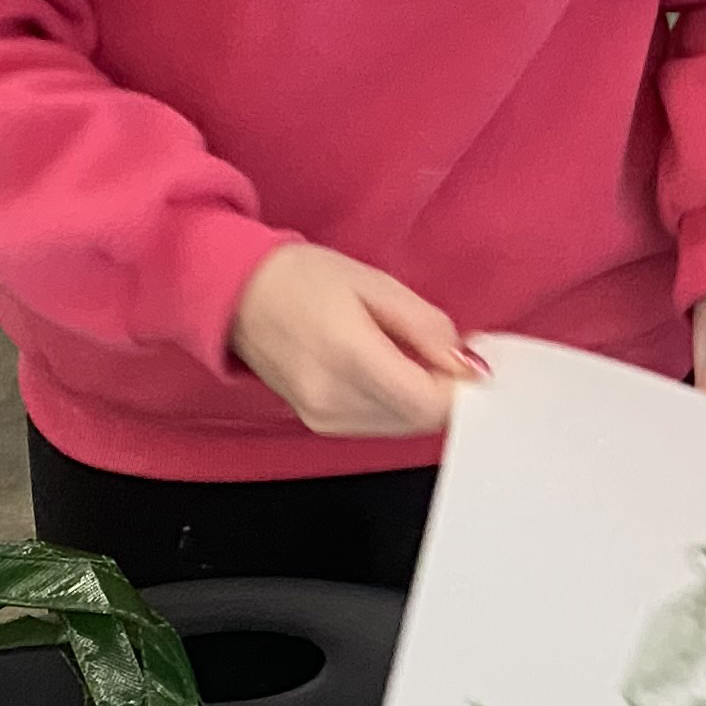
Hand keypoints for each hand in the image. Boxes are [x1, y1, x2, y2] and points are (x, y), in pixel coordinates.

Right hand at [227, 241, 483, 437]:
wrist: (238, 296)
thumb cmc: (303, 279)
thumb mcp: (377, 285)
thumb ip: (426, 327)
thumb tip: (467, 365)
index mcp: (349, 358)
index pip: (428, 404)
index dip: (459, 387)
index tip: (467, 361)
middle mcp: (334, 399)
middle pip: (418, 420)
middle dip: (441, 391)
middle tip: (437, 350)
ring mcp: (322, 418)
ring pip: (401, 427)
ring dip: (418, 398)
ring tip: (403, 353)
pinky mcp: (318, 424)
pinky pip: (378, 425)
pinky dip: (394, 403)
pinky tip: (383, 370)